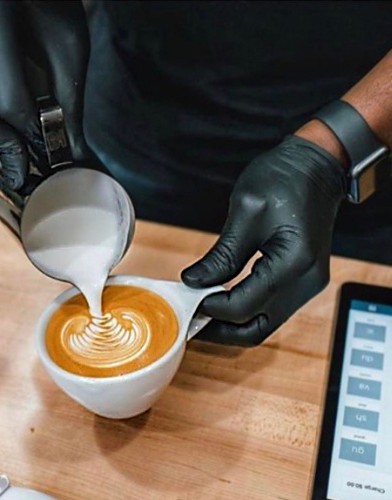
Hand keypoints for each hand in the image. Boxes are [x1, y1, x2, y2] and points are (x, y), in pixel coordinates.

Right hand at [0, 0, 89, 189]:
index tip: (48, 153)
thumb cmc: (52, 0)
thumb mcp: (70, 46)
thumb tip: (72, 149)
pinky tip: (8, 111)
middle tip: (25, 162)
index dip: (31, 135)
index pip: (10, 102)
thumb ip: (68, 99)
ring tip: (21, 137)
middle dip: (4, 143)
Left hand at [181, 136, 345, 346]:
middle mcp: (306, 283)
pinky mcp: (302, 283)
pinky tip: (222, 301)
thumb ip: (221, 255)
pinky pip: (270, 311)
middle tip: (189, 319)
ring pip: (263, 325)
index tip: (186, 298)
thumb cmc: (285, 180)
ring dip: (231, 324)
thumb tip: (193, 282)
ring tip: (201, 312)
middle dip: (219, 329)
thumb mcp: (245, 212)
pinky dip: (244, 312)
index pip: (243, 306)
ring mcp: (307, 286)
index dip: (210, 308)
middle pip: (255, 329)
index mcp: (292, 264)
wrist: (317, 166)